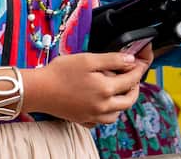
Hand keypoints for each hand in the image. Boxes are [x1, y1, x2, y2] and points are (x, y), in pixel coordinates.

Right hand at [23, 51, 147, 125]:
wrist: (39, 90)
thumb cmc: (60, 72)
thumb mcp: (88, 59)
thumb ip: (112, 60)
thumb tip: (131, 60)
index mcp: (106, 90)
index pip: (131, 80)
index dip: (138, 69)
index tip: (141, 62)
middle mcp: (102, 107)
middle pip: (129, 101)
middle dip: (135, 88)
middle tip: (133, 76)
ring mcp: (93, 116)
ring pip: (117, 113)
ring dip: (123, 102)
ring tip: (119, 89)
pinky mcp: (83, 120)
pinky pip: (102, 121)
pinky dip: (108, 112)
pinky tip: (103, 102)